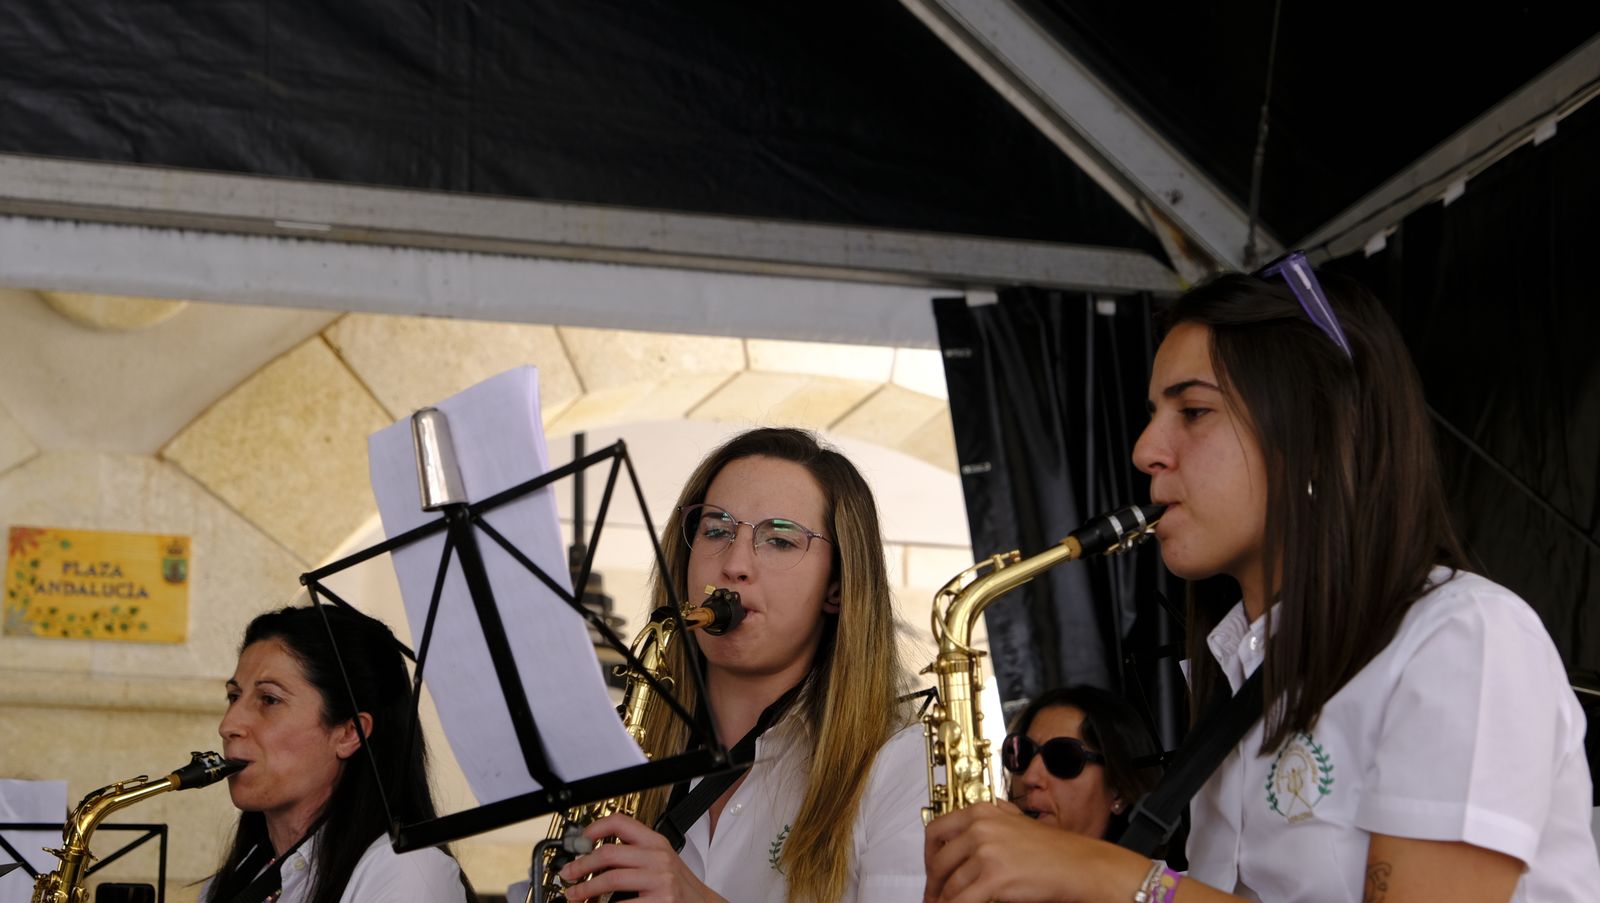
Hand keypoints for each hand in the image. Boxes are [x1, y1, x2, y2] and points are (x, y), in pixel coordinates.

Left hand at [558, 814, 728, 902]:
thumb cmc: (679, 887)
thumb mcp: (662, 861)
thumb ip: (636, 853)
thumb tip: (596, 854)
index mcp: (656, 843)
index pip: (621, 822)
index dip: (595, 828)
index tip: (580, 840)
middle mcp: (659, 858)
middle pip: (609, 853)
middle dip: (582, 865)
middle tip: (568, 873)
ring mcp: (660, 880)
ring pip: (611, 879)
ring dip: (586, 889)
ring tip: (576, 894)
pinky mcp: (660, 902)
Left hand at [923, 802, 1146, 902]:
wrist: (1079, 865)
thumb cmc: (1054, 849)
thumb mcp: (1016, 820)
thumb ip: (991, 819)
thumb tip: (966, 829)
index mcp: (982, 812)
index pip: (937, 830)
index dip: (929, 854)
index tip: (932, 869)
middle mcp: (980, 828)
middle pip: (939, 860)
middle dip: (934, 883)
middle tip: (934, 896)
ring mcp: (986, 852)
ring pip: (950, 884)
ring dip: (943, 900)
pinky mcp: (994, 878)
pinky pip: (962, 900)